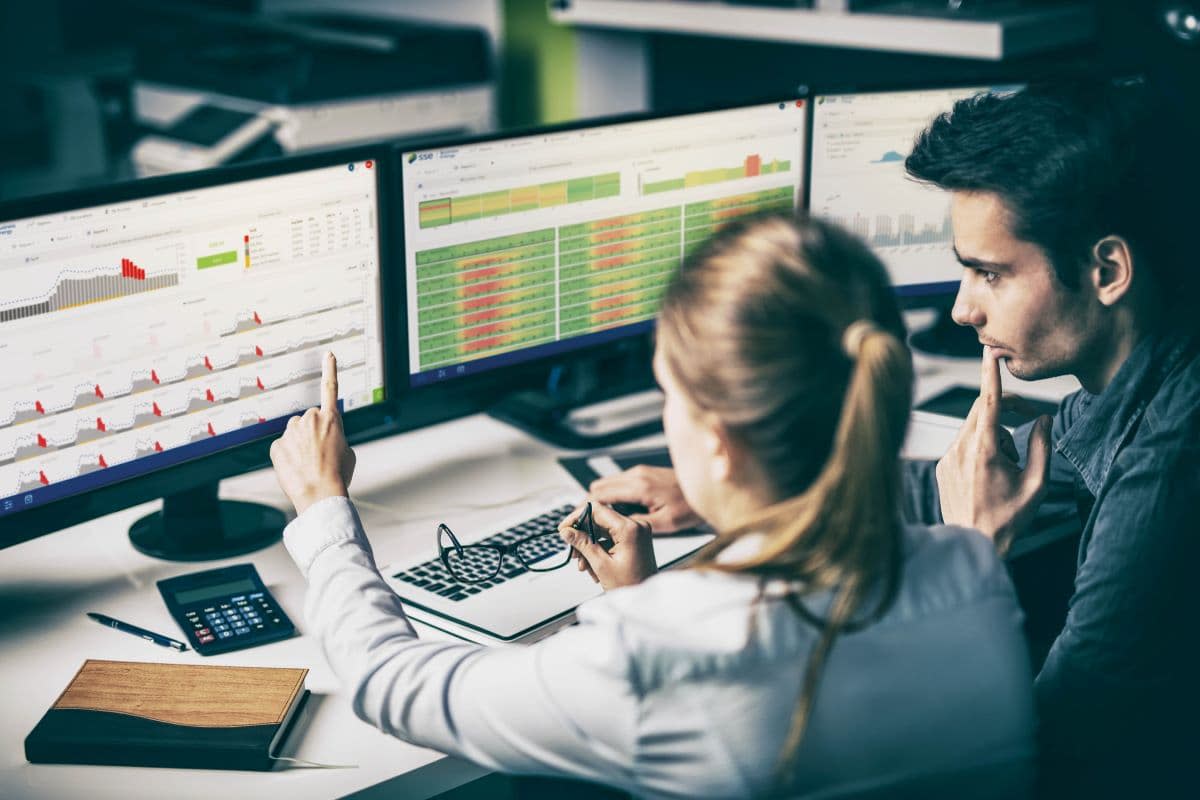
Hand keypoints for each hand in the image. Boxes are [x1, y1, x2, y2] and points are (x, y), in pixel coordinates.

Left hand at [270, 352, 356, 514]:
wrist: (320, 494)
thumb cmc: (338, 475)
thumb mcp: (348, 452)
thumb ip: (335, 437)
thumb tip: (323, 440)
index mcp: (332, 420)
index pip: (331, 389)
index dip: (330, 370)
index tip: (328, 355)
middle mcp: (310, 420)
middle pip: (309, 419)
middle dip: (312, 432)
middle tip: (319, 453)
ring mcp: (291, 432)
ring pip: (294, 432)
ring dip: (299, 443)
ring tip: (308, 463)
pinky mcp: (277, 445)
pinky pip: (282, 447)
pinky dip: (287, 456)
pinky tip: (296, 468)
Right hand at [559, 501, 656, 590]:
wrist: (645, 601)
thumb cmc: (630, 586)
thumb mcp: (601, 565)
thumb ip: (582, 544)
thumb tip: (566, 531)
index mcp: (629, 528)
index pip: (597, 509)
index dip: (576, 517)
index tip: (564, 529)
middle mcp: (635, 526)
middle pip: (599, 520)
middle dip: (583, 536)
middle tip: (573, 551)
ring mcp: (636, 532)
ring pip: (603, 530)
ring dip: (589, 546)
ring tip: (583, 565)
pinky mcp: (635, 540)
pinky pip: (611, 538)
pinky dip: (599, 549)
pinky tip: (593, 566)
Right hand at [588, 465, 702, 533]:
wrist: (707, 489)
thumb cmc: (690, 507)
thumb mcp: (664, 523)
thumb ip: (636, 523)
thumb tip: (614, 526)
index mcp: (639, 487)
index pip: (600, 494)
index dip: (586, 508)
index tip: (580, 521)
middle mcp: (636, 475)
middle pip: (598, 486)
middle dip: (591, 504)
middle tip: (591, 523)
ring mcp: (639, 471)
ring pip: (607, 483)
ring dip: (601, 499)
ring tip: (604, 520)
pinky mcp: (643, 473)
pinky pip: (619, 482)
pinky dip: (613, 495)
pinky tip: (620, 511)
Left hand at [935, 347, 1052, 553]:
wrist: (974, 542)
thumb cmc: (1009, 518)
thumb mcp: (1037, 483)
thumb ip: (1043, 446)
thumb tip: (1044, 419)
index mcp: (984, 449)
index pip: (987, 402)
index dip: (990, 374)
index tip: (990, 353)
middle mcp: (960, 448)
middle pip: (982, 409)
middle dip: (1006, 408)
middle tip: (1029, 419)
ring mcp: (948, 457)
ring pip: (974, 426)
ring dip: (996, 433)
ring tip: (1009, 465)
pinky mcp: (942, 465)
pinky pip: (963, 443)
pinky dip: (980, 447)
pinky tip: (990, 473)